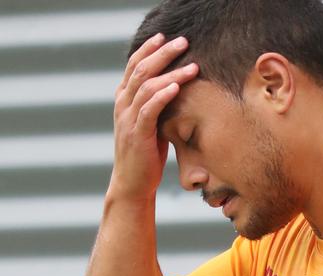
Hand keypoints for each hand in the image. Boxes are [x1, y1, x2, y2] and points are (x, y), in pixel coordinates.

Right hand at [110, 34, 198, 200]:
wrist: (132, 184)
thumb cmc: (145, 156)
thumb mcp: (151, 126)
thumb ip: (156, 108)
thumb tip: (176, 91)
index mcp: (124, 101)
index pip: (133, 67)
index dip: (148, 50)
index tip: (164, 37)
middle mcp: (122, 106)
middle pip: (140, 70)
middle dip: (162, 54)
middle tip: (182, 42)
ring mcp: (128, 120)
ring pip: (146, 87)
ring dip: (171, 74)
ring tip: (193, 66)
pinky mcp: (137, 135)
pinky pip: (149, 110)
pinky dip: (163, 96)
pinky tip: (177, 87)